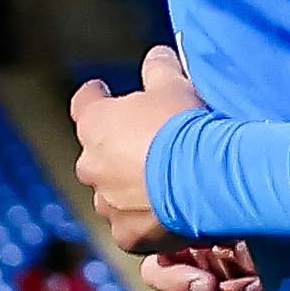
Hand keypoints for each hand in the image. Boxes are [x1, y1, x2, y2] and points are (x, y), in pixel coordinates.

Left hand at [70, 43, 205, 255]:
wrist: (205, 179)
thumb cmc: (186, 126)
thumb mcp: (176, 87)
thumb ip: (160, 69)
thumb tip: (156, 55)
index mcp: (96, 125)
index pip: (85, 103)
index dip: (94, 96)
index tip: (100, 90)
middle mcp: (91, 166)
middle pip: (98, 154)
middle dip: (118, 150)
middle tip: (150, 146)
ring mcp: (106, 204)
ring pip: (113, 194)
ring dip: (132, 188)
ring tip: (167, 184)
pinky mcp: (126, 235)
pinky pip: (132, 226)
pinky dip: (147, 219)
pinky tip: (171, 213)